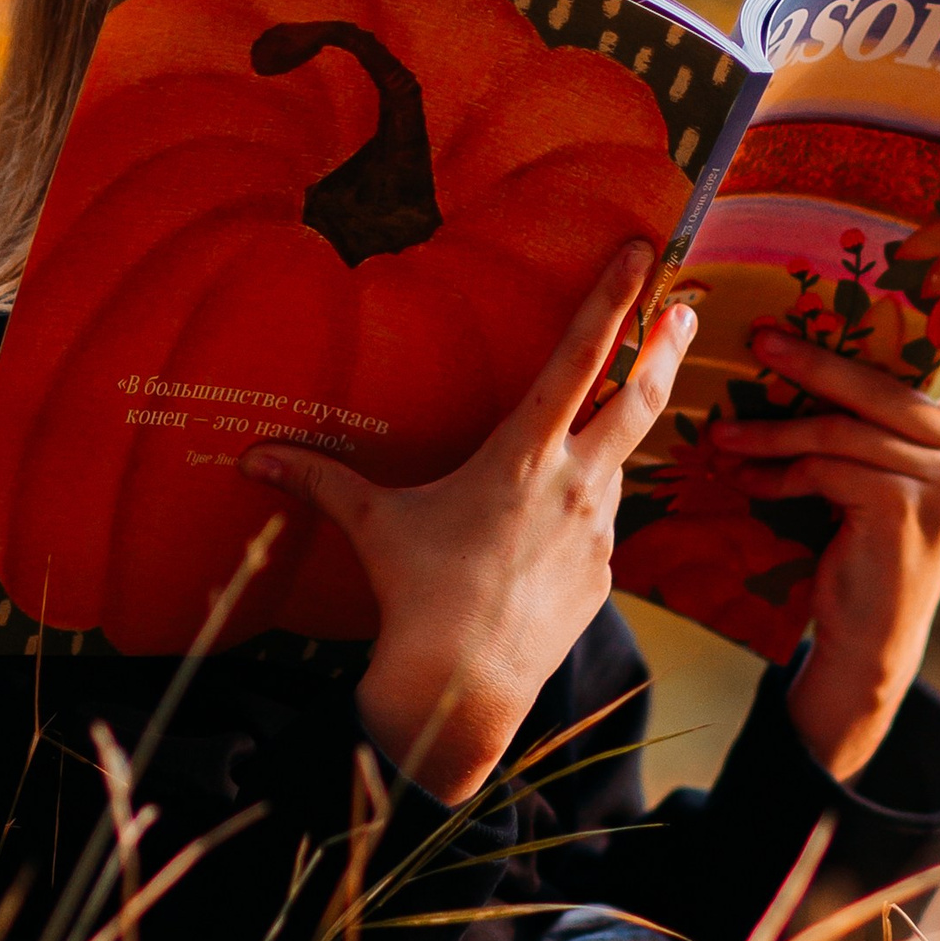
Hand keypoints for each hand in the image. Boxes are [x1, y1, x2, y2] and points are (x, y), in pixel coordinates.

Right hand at [241, 242, 696, 805]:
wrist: (463, 687)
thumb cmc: (415, 594)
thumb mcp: (371, 523)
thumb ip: (319, 479)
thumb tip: (252, 458)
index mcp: (523, 454)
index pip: (577, 357)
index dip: (611, 298)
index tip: (640, 252)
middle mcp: (575, 483)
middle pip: (639, 399)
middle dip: (666, 347)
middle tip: (687, 310)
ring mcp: (599, 530)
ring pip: (614, 468)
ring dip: (603, 448)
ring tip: (567, 458)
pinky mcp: (605, 575)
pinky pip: (600, 528)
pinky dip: (581, 516)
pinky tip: (543, 541)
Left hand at [708, 237, 939, 783]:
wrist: (872, 634)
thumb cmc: (870, 542)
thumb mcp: (884, 470)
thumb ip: (878, 420)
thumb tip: (806, 344)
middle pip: (882, 386)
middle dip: (812, 361)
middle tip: (756, 339)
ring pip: (841, 430)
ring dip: (772, 428)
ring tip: (721, 428)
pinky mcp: (906, 507)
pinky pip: (826, 468)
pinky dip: (778, 472)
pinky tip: (746, 478)